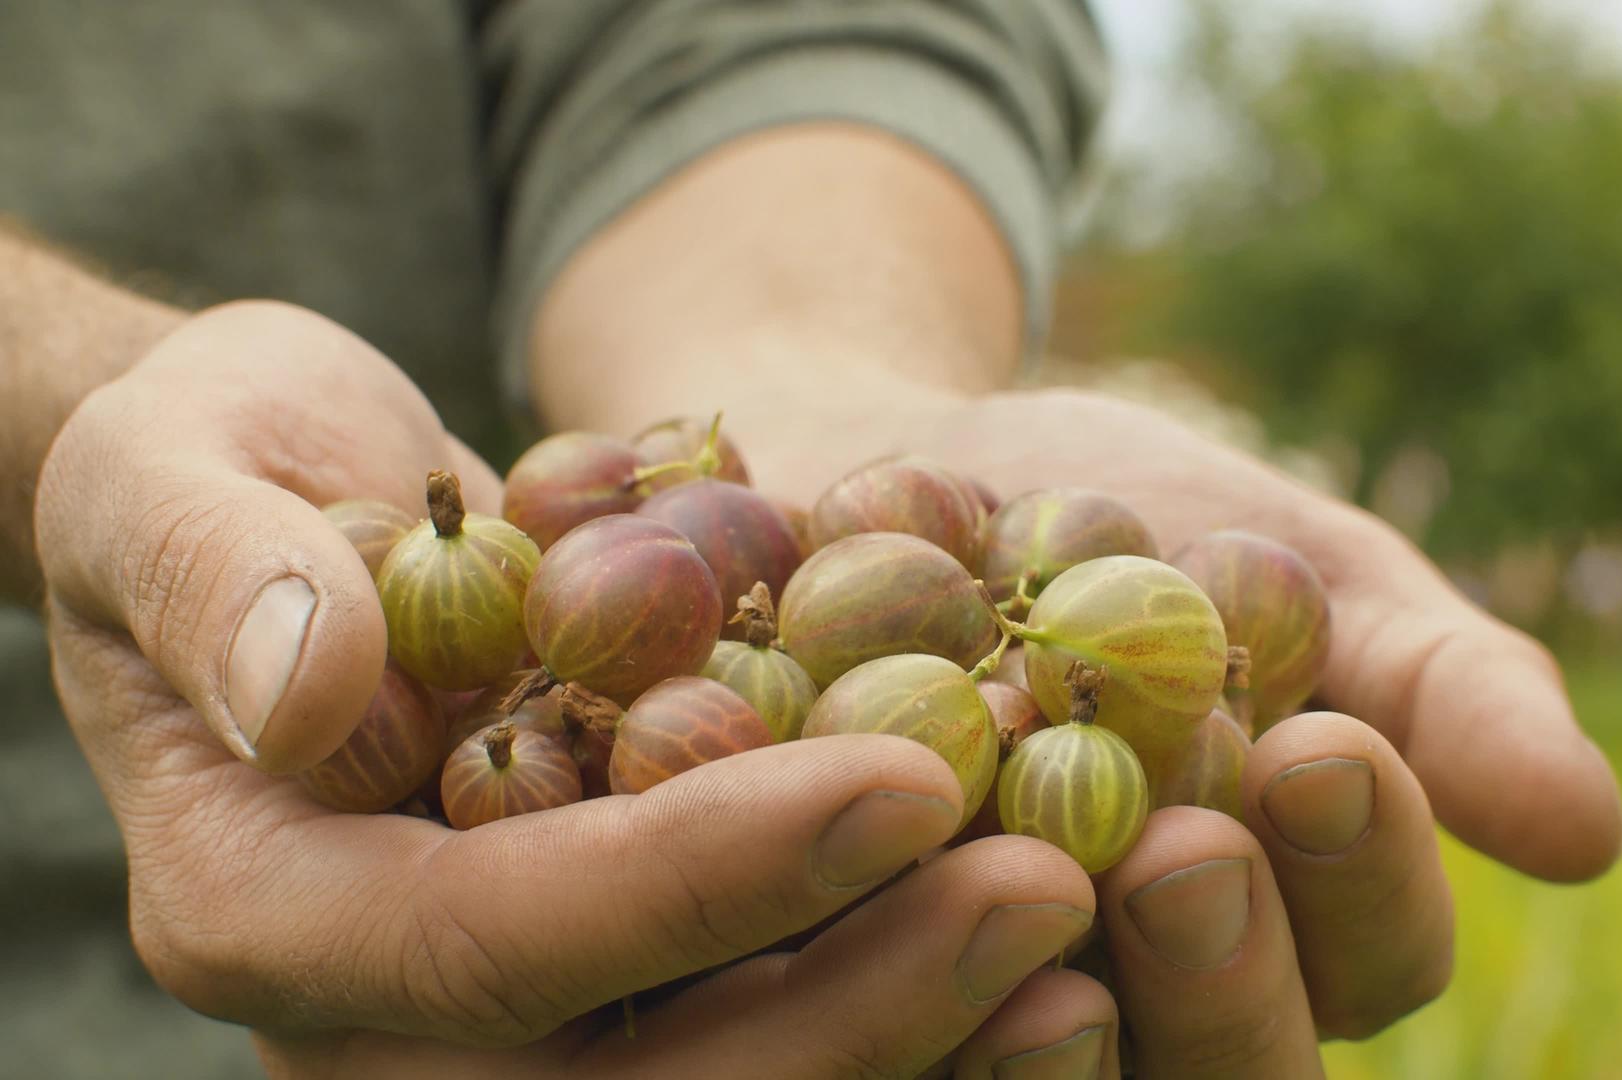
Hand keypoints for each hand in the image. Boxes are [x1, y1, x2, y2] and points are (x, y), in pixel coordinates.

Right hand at [31, 301, 1108, 1075]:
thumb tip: (311, 692)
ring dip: (914, 1036)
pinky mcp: (617, 979)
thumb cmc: (218, 466)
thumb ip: (223, 576)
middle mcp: (386, 1021)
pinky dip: (911, 997)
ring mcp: (512, 1016)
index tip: (904, 785)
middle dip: (851, 1001)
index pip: (493, 941)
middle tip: (1051, 892)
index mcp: (264, 916)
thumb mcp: (172, 470)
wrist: (294, 502)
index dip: (699, 884)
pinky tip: (1071, 932)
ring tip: (1090, 940)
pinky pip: (769, 1023)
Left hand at [721, 386, 1621, 1054]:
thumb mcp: (1300, 569)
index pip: (1368, 957)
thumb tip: (1591, 836)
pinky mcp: (822, 987)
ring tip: (1038, 897)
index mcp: (1286, 921)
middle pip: (1219, 1069)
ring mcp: (975, 1004)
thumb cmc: (1132, 518)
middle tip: (1186, 852)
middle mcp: (1141, 999)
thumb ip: (1436, 690)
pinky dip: (853, 973)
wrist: (890, 470)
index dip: (1364, 877)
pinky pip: (848, 1025)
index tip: (1321, 754)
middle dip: (1220, 973)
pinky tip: (834, 890)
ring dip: (1050, 1023)